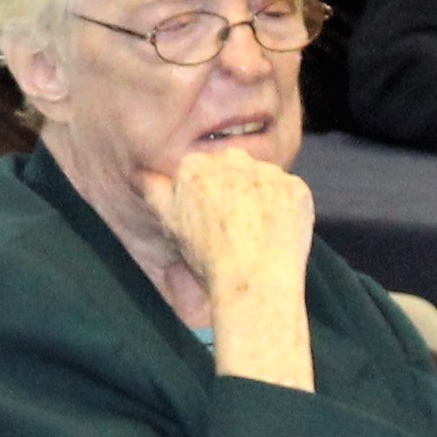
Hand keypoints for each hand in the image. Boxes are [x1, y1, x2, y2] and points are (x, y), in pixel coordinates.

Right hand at [146, 150, 317, 378]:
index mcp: (194, 165)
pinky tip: (276, 234)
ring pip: (261, 181)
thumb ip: (153, 191)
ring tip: (256, 235)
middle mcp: (231, 159)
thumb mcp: (168, 223)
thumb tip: (140, 174)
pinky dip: (284, 211)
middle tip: (232, 229)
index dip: (203, 198)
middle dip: (232, 193)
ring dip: (259, 200)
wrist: (253, 277)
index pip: (198, 173)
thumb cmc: (206, 255)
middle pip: (231, 171)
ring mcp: (267, 171)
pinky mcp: (296, 187)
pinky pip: (288, 195)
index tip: (208, 221)